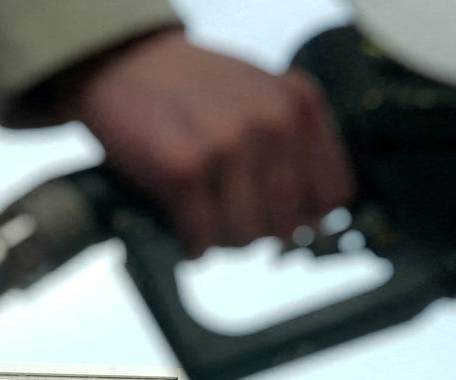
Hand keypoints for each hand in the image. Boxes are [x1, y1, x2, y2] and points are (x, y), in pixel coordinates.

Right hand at [63, 29, 353, 256]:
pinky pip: (201, 237)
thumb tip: (310, 219)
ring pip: (245, 236)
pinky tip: (182, 223)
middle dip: (256, 231)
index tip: (278, 215)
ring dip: (220, 239)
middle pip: (287, 224)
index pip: (332, 195)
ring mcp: (229, 144)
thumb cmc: (191, 90)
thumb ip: (293, 147)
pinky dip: (190, 242)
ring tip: (204, 217)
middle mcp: (273, 121)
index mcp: (300, 104)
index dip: (304, 215)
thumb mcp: (261, 98)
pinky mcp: (185, 167)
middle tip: (228, 216)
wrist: (123, 62)